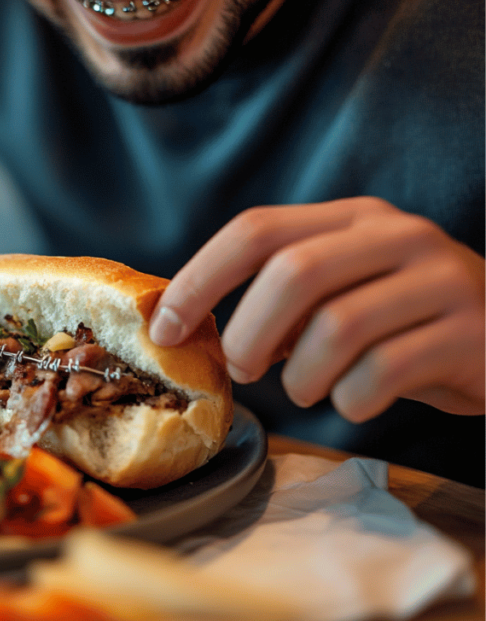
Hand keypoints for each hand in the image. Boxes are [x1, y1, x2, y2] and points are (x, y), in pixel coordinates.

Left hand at [149, 197, 484, 421]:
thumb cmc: (407, 322)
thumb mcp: (345, 292)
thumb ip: (283, 299)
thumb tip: (197, 325)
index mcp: (352, 219)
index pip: (256, 230)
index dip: (199, 279)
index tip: (164, 327)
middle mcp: (397, 236)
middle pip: (294, 273)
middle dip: (249, 333)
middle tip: (244, 369)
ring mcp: (439, 280)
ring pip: (337, 326)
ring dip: (301, 376)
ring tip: (306, 390)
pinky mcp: (470, 333)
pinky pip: (383, 372)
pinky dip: (350, 399)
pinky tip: (353, 401)